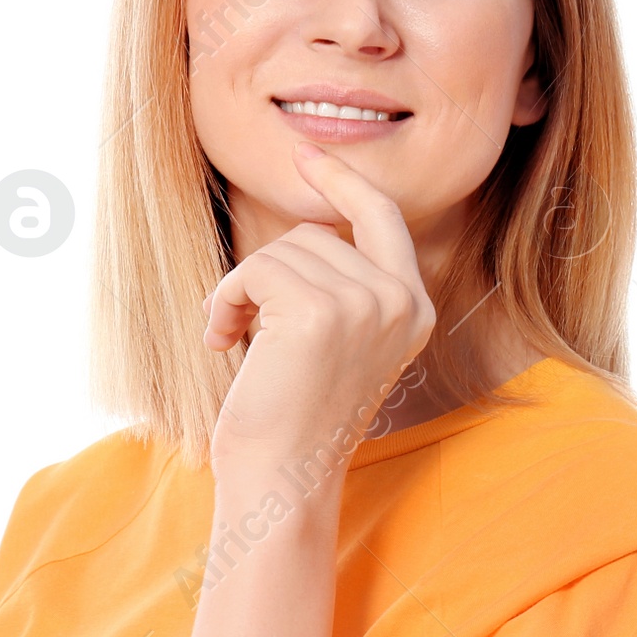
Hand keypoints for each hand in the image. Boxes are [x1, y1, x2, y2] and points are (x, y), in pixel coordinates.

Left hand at [204, 145, 434, 476]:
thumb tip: (312, 222)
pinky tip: (222, 341)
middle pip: (315, 235)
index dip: (342, 182)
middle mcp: (401, 302)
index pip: (383, 217)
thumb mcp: (336, 342)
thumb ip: (341, 286)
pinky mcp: (319, 311)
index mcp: (415, 310)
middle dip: (266, 273)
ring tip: (233, 340)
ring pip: (281, 250)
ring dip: (241, 291)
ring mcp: (365, 304)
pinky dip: (225, 300)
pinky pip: (254, 269)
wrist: (281, 479)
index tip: (306, 157)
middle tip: (240, 325)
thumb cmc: (294, 418)